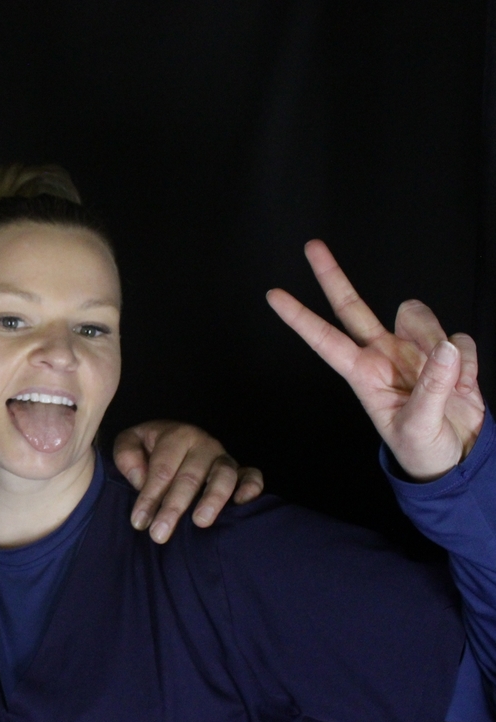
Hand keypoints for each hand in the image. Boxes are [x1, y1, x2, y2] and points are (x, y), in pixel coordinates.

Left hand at [113, 420, 264, 542]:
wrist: (171, 439)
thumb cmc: (148, 448)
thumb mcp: (129, 443)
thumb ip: (127, 457)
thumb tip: (141, 481)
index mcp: (177, 436)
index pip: (162, 469)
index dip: (150, 496)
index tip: (139, 522)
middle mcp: (204, 444)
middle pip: (190, 476)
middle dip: (174, 507)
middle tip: (160, 534)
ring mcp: (224, 457)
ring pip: (224, 476)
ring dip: (213, 499)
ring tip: (200, 523)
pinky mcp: (241, 470)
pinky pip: (252, 476)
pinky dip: (251, 488)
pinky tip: (241, 505)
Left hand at [267, 239, 484, 480]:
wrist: (457, 458)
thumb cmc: (422, 448)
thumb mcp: (419, 427)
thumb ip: (433, 388)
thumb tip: (447, 348)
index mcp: (364, 374)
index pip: (326, 340)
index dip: (300, 318)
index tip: (272, 295)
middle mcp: (383, 354)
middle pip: (353, 307)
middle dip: (332, 277)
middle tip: (310, 246)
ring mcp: (414, 350)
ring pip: (420, 317)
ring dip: (436, 342)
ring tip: (446, 382)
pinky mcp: (447, 352)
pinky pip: (461, 343)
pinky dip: (466, 364)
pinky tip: (462, 385)